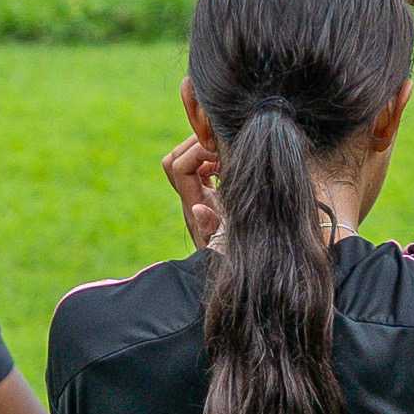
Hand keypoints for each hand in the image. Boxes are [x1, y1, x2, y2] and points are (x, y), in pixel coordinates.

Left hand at [159, 128, 227, 254]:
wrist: (239, 272)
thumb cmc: (235, 258)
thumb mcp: (227, 244)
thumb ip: (212, 227)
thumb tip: (198, 209)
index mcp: (194, 206)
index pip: (179, 168)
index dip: (196, 152)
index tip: (220, 150)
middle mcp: (191, 200)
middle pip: (174, 160)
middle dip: (193, 144)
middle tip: (220, 141)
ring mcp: (199, 199)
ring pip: (186, 164)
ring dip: (202, 151)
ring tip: (227, 151)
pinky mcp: (209, 201)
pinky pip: (202, 173)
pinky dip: (213, 161)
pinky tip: (232, 166)